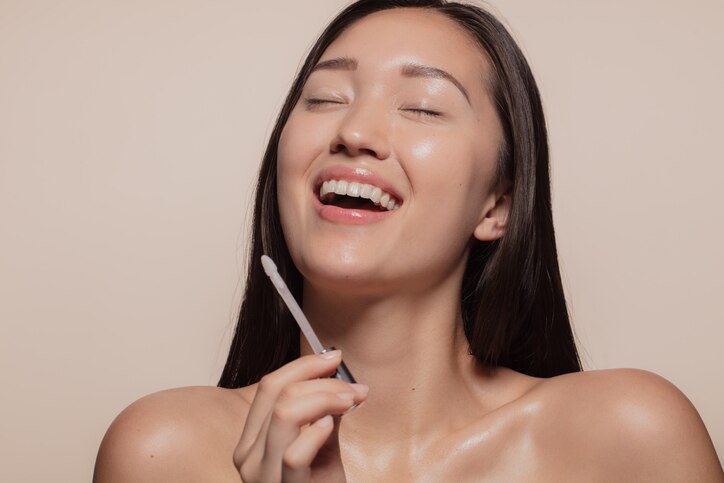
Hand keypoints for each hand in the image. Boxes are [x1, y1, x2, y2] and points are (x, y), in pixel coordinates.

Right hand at [234, 350, 367, 481]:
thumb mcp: (320, 443)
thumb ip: (322, 410)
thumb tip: (337, 374)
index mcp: (252, 440)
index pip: (269, 386)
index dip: (304, 365)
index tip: (334, 357)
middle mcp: (248, 456)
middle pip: (279, 394)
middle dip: (321, 381)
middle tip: (353, 387)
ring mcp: (262, 476)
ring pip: (285, 414)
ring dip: (325, 398)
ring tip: (350, 402)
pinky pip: (295, 453)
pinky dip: (318, 432)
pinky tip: (333, 427)